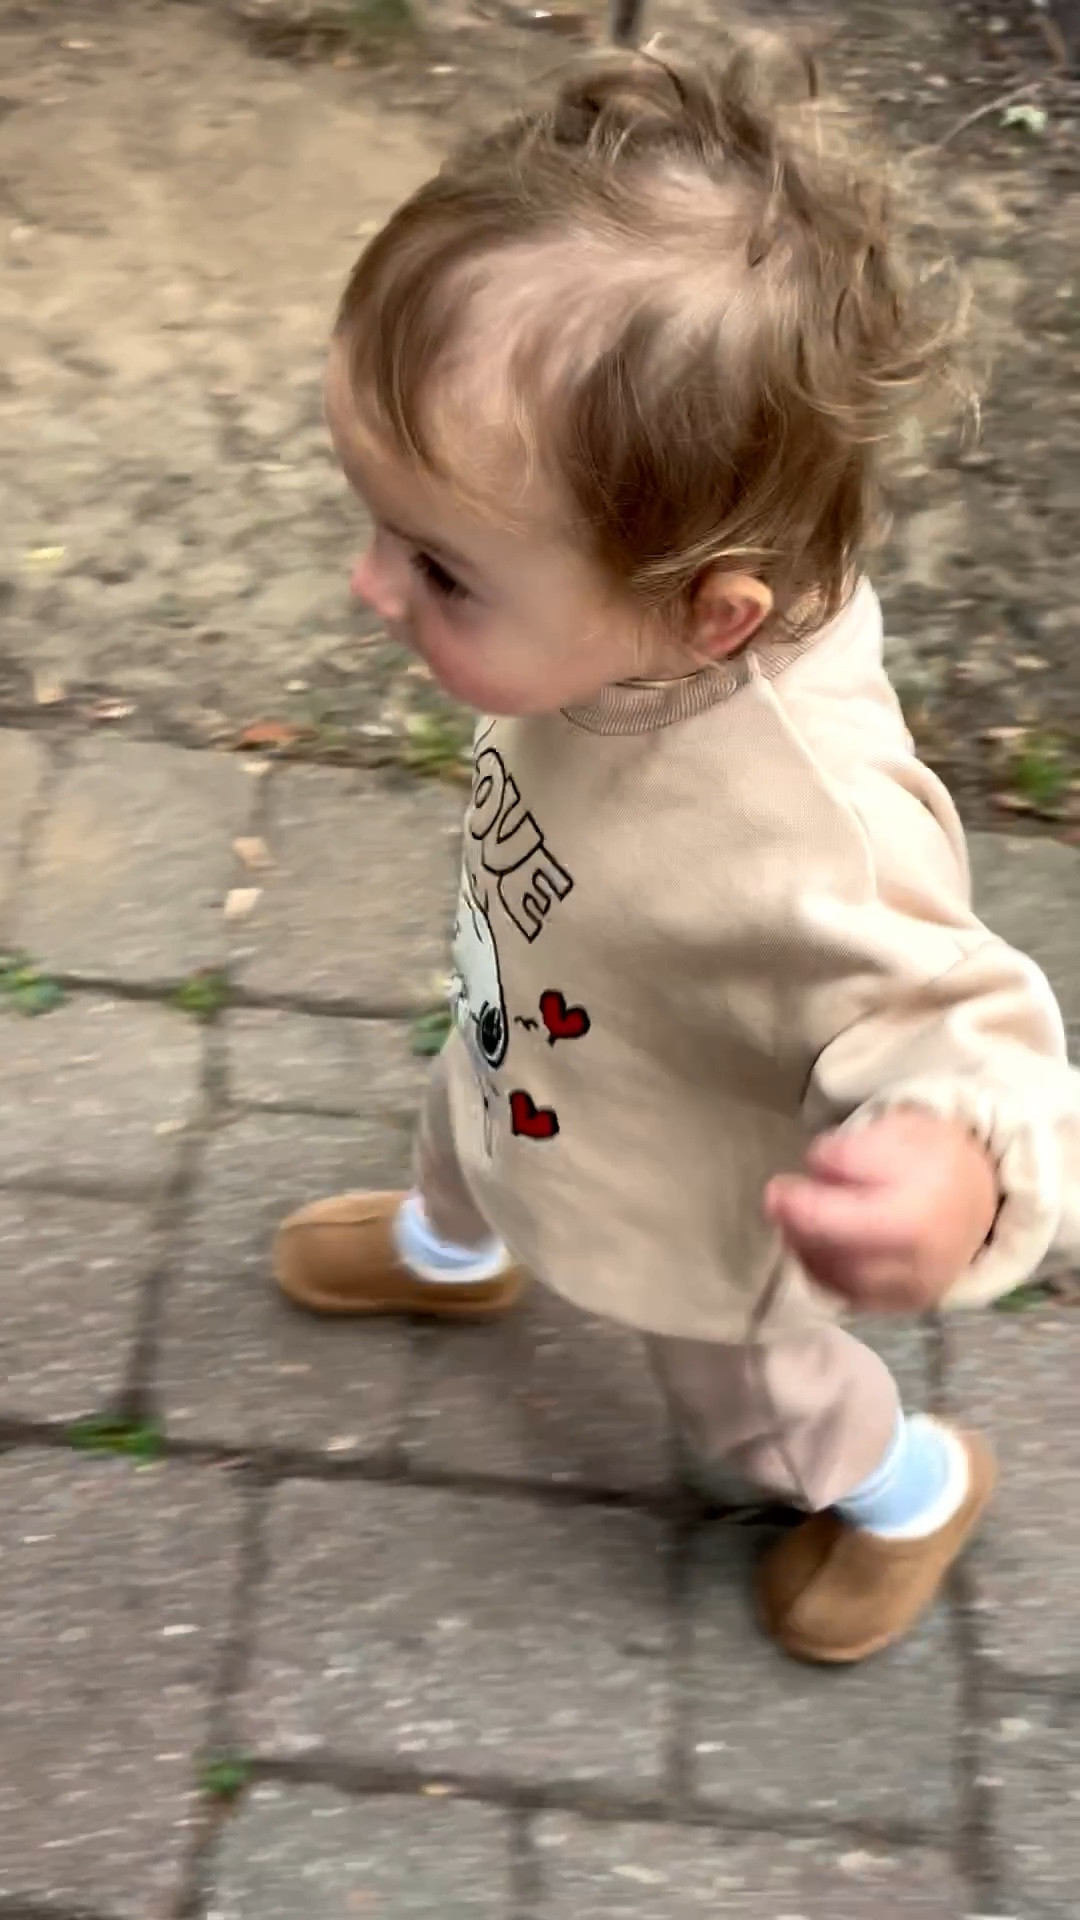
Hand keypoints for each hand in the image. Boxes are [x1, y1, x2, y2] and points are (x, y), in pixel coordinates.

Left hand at [764, 1108, 999, 1312]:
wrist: (981, 1200)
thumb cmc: (934, 1159)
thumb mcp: (901, 1130)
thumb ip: (856, 1150)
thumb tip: (815, 1167)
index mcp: (918, 1213)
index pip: (844, 1218)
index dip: (799, 1203)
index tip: (776, 1187)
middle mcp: (917, 1262)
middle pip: (836, 1254)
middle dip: (796, 1228)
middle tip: (777, 1202)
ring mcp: (912, 1290)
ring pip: (838, 1281)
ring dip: (805, 1251)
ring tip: (794, 1222)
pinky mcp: (903, 1306)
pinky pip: (849, 1298)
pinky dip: (822, 1273)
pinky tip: (813, 1247)